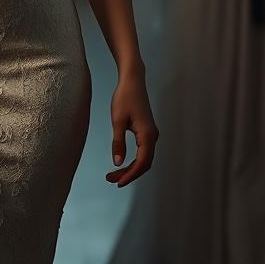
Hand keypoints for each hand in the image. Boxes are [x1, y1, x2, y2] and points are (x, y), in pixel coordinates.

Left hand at [106, 70, 158, 187]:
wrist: (133, 81)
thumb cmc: (124, 97)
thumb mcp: (117, 120)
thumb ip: (118, 142)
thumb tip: (117, 162)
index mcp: (147, 135)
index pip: (142, 162)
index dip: (130, 175)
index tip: (117, 183)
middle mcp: (153, 136)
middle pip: (144, 163)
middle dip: (129, 174)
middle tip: (111, 179)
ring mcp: (152, 134)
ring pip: (144, 159)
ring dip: (131, 168)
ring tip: (113, 174)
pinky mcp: (147, 131)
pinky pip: (143, 152)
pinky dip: (133, 160)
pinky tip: (122, 163)